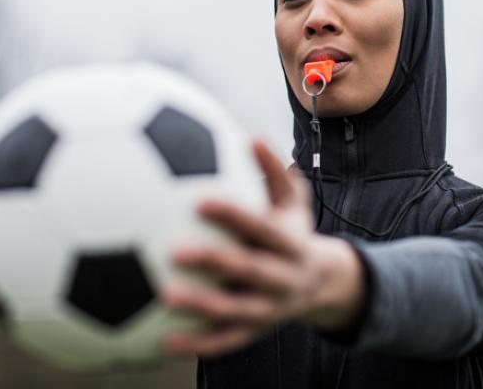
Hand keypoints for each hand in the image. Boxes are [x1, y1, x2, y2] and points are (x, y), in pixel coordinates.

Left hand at [163, 140, 366, 357]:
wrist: (319, 285)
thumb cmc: (292, 232)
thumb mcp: (294, 203)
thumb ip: (275, 171)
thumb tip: (254, 137)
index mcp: (290, 243)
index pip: (262, 227)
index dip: (234, 215)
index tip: (199, 200)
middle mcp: (283, 278)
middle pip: (251, 270)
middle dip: (216, 261)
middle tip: (175, 250)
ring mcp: (269, 309)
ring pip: (237, 312)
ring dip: (203, 306)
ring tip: (165, 297)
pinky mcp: (255, 332)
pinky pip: (225, 342)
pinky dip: (197, 344)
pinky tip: (163, 342)